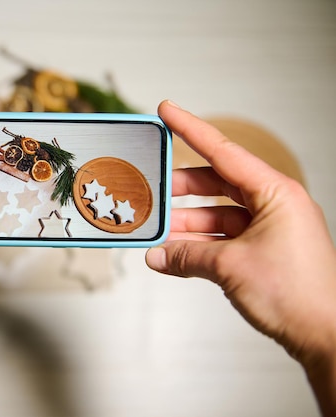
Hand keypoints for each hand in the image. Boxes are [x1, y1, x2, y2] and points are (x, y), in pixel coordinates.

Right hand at [146, 100, 335, 413]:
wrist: (324, 335)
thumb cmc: (298, 294)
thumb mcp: (229, 267)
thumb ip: (186, 256)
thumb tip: (157, 255)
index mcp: (275, 193)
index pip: (224, 152)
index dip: (191, 129)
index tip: (167, 111)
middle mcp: (274, 204)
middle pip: (216, 184)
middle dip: (181, 189)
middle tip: (151, 189)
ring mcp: (269, 228)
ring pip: (217, 214)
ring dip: (186, 223)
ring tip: (157, 230)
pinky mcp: (264, 250)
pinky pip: (223, 237)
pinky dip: (198, 244)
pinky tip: (174, 253)